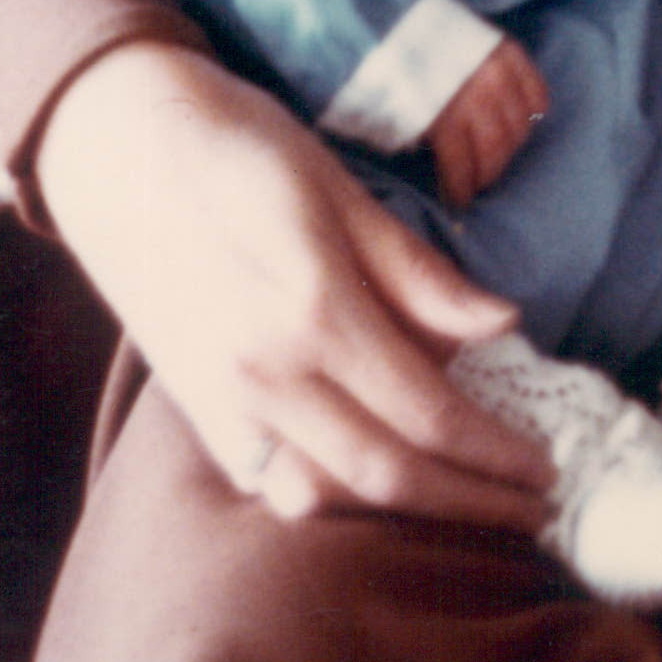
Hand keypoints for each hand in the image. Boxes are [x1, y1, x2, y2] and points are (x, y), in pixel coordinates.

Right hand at [39, 40, 553, 527]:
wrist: (117, 147)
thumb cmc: (243, 149)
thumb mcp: (343, 193)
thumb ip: (419, 274)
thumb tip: (503, 323)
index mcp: (314, 310)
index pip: (428, 413)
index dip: (494, 453)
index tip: (544, 466)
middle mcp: (264, 373)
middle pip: (387, 472)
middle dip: (470, 501)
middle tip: (532, 508)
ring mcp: (221, 400)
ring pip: (325, 496)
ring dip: (404, 514)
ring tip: (470, 507)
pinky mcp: (193, 409)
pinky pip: (270, 484)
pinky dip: (332, 501)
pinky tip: (379, 490)